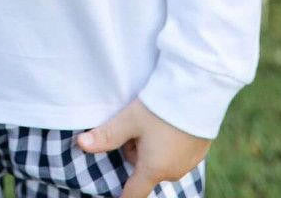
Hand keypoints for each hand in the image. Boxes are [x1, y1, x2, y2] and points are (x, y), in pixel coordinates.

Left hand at [76, 98, 210, 197]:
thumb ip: (106, 135)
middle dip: (137, 152)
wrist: (199, 93)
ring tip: (156, 120)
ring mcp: (189, 164)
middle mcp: (172, 173)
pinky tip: (172, 122)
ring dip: (154, 147)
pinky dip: (170, 142)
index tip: (117, 197)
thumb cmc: (162, 107)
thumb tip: (80, 144)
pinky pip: (177, 154)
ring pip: (161, 161)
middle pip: (145, 170)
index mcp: (153, 170)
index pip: (133, 194)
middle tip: (138, 126)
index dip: (122, 197)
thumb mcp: (129, 119)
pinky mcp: (199, 153)